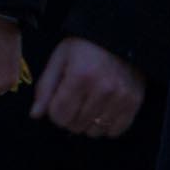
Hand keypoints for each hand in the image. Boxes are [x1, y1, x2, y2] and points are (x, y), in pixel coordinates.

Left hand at [30, 36, 145, 137]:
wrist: (119, 38)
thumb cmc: (84, 47)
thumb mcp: (60, 58)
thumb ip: (46, 87)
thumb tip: (35, 115)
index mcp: (80, 75)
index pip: (59, 115)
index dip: (54, 111)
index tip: (58, 100)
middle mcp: (103, 89)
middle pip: (76, 125)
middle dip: (70, 116)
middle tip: (74, 100)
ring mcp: (121, 98)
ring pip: (94, 132)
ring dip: (87, 123)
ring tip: (88, 104)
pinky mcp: (134, 103)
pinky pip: (115, 131)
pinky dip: (106, 126)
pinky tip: (102, 110)